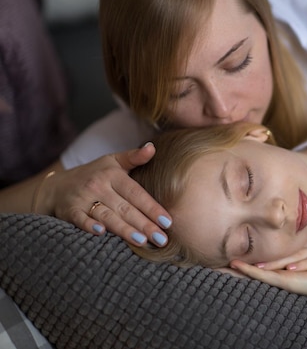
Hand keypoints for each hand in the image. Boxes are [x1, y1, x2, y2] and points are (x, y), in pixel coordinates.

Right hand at [48, 143, 171, 246]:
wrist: (56, 186)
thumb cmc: (93, 174)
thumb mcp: (113, 161)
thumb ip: (134, 157)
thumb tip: (152, 147)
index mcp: (113, 175)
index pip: (136, 193)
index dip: (152, 207)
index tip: (167, 222)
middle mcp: (98, 186)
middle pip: (125, 208)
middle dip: (145, 224)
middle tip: (161, 239)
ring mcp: (83, 198)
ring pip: (107, 216)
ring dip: (124, 229)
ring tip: (142, 241)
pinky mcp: (69, 211)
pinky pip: (80, 219)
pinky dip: (89, 226)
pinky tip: (101, 233)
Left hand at [256, 235, 306, 272]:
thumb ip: (302, 258)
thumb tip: (279, 265)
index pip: (286, 246)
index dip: (269, 253)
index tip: (251, 260)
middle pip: (290, 249)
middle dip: (270, 257)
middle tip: (250, 264)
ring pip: (300, 254)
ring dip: (281, 261)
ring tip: (264, 268)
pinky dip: (303, 265)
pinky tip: (290, 271)